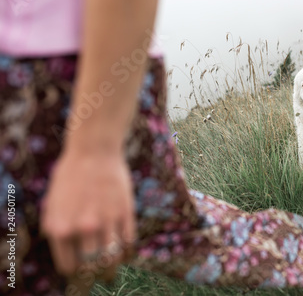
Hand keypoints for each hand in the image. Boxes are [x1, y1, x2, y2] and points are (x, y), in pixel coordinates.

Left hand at [41, 148, 135, 281]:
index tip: (81, 270)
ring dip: (111, 268)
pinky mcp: (126, 213)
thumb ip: (56, 228)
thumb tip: (66, 250)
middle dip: (94, 274)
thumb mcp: (52, 203)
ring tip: (111, 270)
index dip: (75, 271)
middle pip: (91, 266)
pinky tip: (123, 251)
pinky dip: (126, 252)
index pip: (69, 266)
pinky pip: (128, 243)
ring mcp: (107, 221)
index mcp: (60, 228)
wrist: (94, 150)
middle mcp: (83, 229)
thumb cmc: (71, 174)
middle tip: (97, 274)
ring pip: (111, 259)